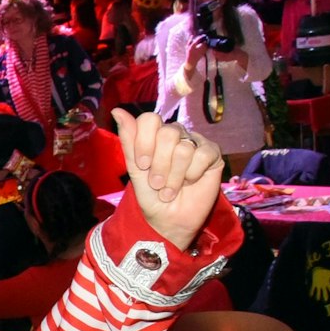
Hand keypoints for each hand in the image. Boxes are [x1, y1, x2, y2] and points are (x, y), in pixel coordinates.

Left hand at [110, 108, 223, 251]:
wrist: (168, 219)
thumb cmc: (151, 195)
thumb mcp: (135, 169)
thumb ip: (129, 141)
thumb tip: (117, 111)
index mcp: (155, 135)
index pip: (149, 120)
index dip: (144, 143)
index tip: (142, 165)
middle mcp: (176, 134)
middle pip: (167, 134)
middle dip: (159, 165)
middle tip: (157, 183)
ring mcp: (195, 142)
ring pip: (183, 148)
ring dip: (174, 176)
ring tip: (170, 190)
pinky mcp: (212, 153)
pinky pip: (202, 155)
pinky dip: (192, 174)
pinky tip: (190, 182)